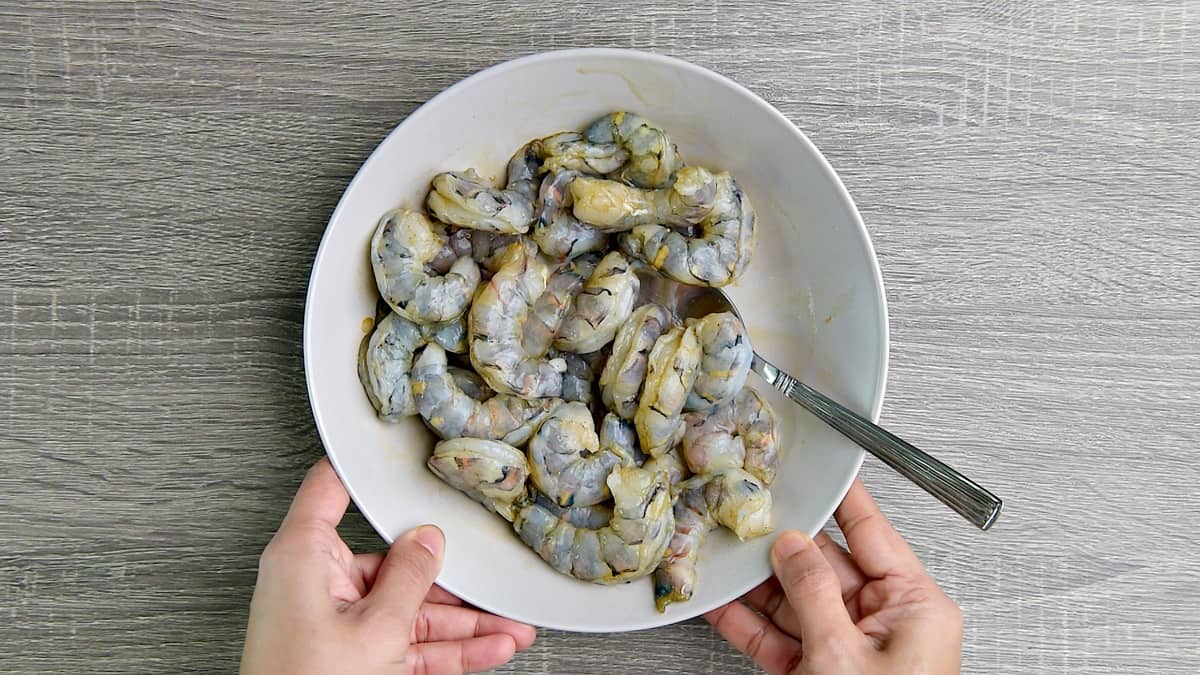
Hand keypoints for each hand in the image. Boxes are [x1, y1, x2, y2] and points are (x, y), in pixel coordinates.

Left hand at [240, 458, 535, 673]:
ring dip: (465, 624)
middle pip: (395, 563)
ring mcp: (337, 623)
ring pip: (412, 611)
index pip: (330, 488)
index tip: (395, 450)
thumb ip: (409, 579)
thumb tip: (429, 542)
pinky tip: (489, 648)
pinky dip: (451, 651)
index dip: (363, 466)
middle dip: (453, 582)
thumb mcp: (374, 628)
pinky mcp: (353, 656)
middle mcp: (318, 583)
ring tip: (510, 625)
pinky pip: (409, 644)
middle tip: (492, 580)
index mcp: (304, 556)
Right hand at [705, 478, 961, 674]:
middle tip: (744, 515)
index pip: (871, 532)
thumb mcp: (842, 653)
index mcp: (914, 605)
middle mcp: (886, 623)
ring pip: (796, 602)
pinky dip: (750, 624)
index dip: (841, 496)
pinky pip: (782, 638)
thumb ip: (811, 591)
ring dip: (756, 584)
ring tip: (721, 556)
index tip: (819, 463)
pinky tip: (722, 603)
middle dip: (780, 545)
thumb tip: (790, 544)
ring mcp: (851, 651)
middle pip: (825, 565)